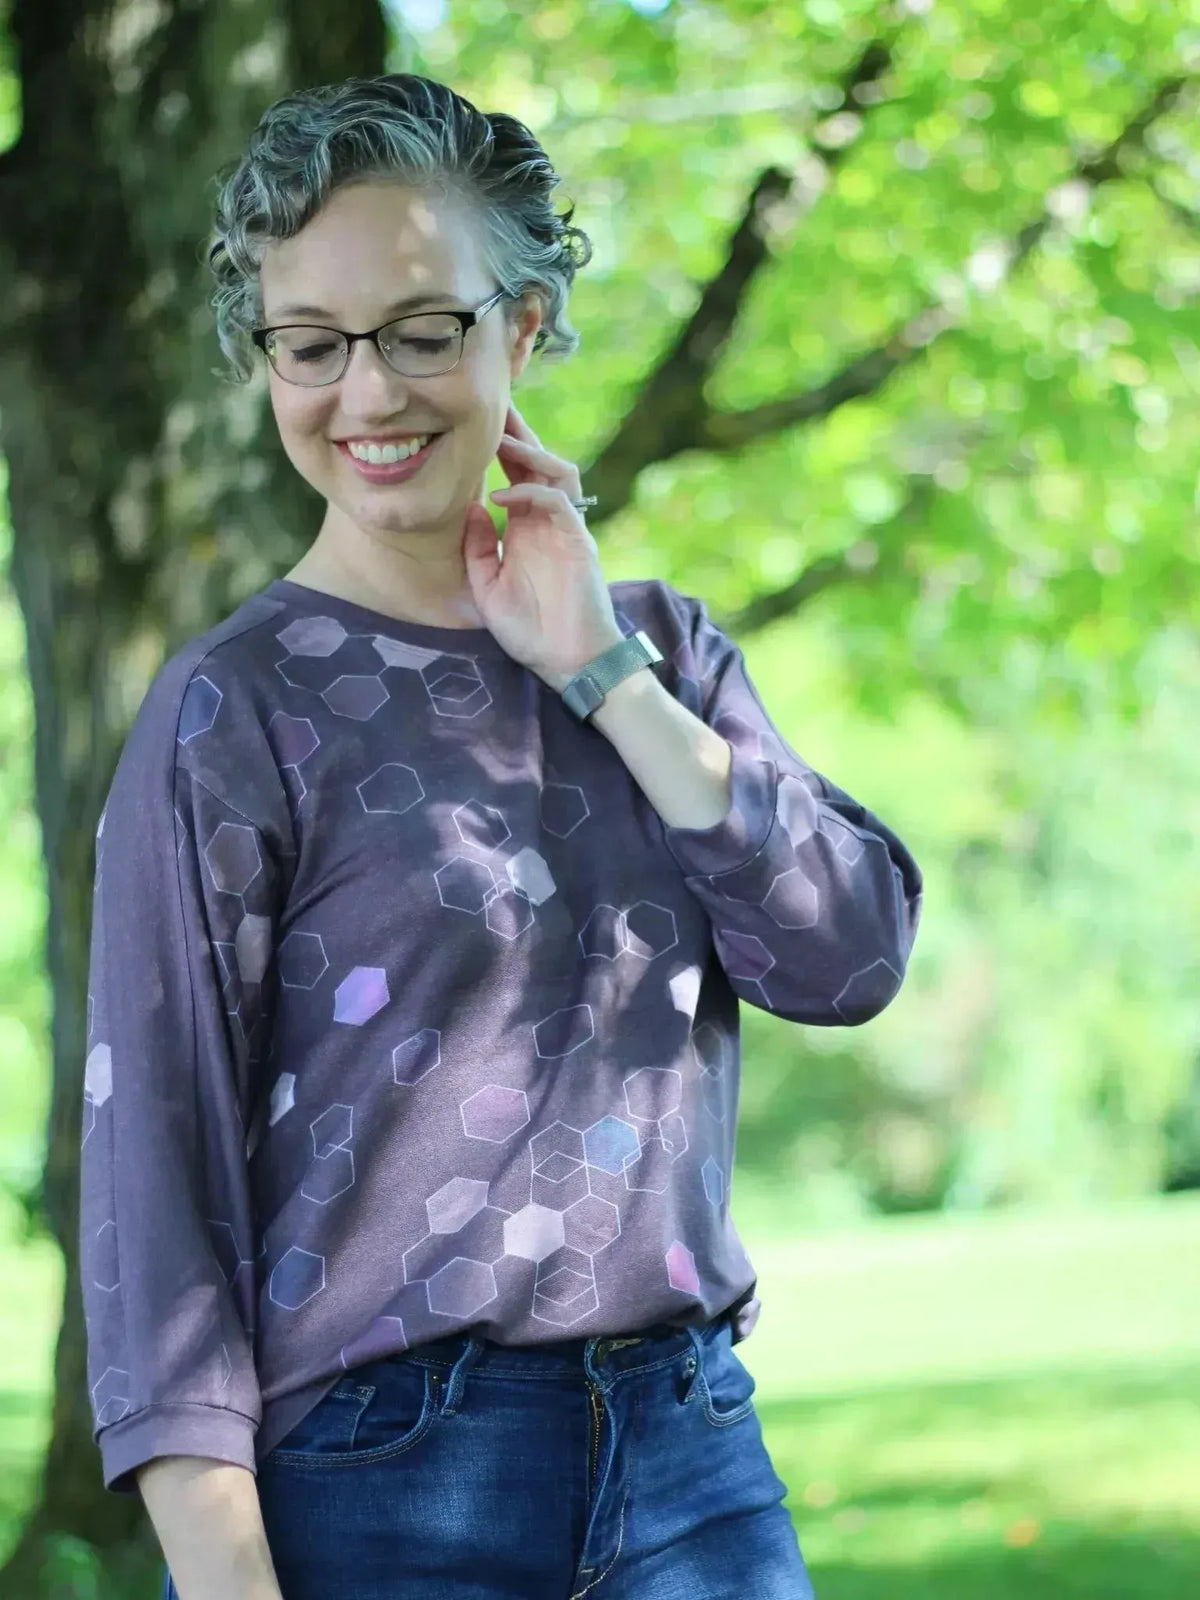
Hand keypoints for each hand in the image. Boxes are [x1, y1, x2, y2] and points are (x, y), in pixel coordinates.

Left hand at [461, 403, 622, 690]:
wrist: (569, 664)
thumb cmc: (531, 632)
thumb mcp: (487, 589)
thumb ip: (477, 549)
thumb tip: (471, 508)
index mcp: (526, 528)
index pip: (516, 473)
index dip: (500, 445)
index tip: (474, 421)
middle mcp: (548, 521)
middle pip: (538, 460)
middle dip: (517, 431)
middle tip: (493, 404)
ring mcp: (567, 529)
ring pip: (557, 471)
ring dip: (529, 453)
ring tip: (497, 443)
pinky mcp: (579, 543)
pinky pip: (558, 503)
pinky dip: (530, 493)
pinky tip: (500, 496)